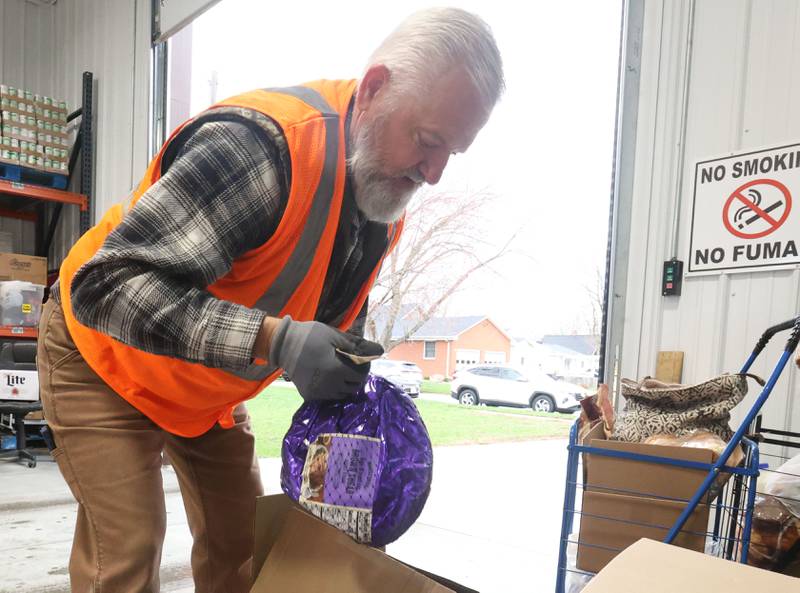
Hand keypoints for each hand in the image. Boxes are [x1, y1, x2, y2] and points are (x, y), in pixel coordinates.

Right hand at [269, 316, 383, 400]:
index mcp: (335, 370)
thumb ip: (358, 346)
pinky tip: (328, 375)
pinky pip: (329, 396)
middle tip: (351, 363)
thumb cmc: (310, 335)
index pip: (361, 375)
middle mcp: (327, 385)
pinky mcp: (309, 395)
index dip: (365, 366)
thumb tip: (380, 350)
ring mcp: (318, 392)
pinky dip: (333, 388)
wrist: (282, 344)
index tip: (361, 358)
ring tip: (339, 368)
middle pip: (353, 386)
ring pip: (342, 393)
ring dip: (345, 383)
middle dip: (356, 375)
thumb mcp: (335, 336)